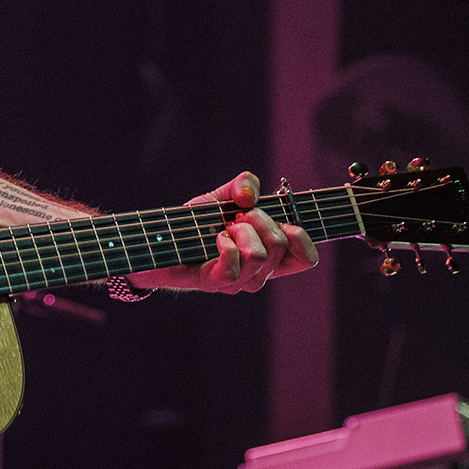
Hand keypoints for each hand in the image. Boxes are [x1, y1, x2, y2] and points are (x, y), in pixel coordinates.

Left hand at [129, 173, 317, 293]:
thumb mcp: (223, 196)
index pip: (307, 258)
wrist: (162, 240)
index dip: (300, 235)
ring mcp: (239, 282)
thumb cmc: (197, 223)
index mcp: (271, 256)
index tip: (278, 220)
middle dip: (258, 218)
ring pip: (258, 254)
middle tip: (236, 218)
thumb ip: (243, 184)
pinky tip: (214, 238)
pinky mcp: (215, 284)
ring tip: (223, 229)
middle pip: (281, 244)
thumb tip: (249, 197)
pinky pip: (232, 267)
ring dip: (239, 231)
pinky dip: (223, 244)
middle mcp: (260, 273)